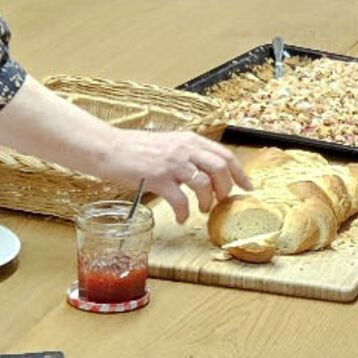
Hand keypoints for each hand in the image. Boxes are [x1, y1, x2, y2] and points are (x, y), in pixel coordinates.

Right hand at [98, 127, 247, 225]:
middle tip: (221, 201)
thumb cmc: (136, 149)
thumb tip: (206, 171)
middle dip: (226, 189)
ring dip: (207, 201)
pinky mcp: (158, 178)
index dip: (240, 172)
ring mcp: (172, 163)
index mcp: (190, 140)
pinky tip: (182, 217)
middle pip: (221, 169)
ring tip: (202, 210)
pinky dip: (185, 212)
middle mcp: (185, 149)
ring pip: (204, 185)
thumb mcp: (169, 144)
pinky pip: (181, 200)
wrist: (109, 148)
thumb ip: (188, 154)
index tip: (248, 186)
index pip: (225, 155)